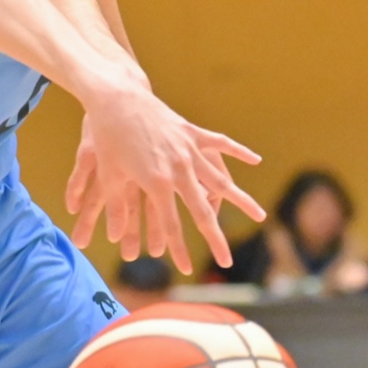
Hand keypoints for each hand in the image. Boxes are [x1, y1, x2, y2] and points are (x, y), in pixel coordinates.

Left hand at [64, 88, 264, 273]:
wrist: (116, 97)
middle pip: (202, 212)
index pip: (171, 225)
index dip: (178, 249)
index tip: (186, 270)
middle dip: (214, 239)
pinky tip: (256, 160)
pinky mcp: (191, 132)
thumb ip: (117, 208)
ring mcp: (188, 150)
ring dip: (241, 200)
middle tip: (227, 262)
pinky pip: (219, 144)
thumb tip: (116, 237)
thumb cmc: (108, 138)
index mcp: (156, 183)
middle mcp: (179, 169)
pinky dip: (238, 152)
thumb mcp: (109, 175)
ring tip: (259, 216)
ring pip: (220, 180)